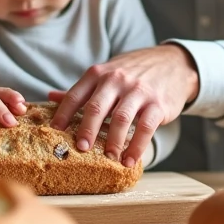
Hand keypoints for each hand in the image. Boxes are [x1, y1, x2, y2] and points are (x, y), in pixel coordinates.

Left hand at [50, 45, 199, 167]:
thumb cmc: (133, 72)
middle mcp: (116, 80)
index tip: (54, 131)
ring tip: (108, 159)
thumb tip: (50, 97)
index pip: (76, 95)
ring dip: (113, 142)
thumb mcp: (107, 73)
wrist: (173, 63)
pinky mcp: (158, 104)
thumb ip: (82, 89)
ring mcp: (138, 91)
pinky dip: (137, 146)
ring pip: (121, 118)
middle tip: (80, 149)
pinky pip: (145, 127)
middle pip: (96, 107)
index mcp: (99, 74)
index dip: (63, 113)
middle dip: (86, 130)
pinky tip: (130, 160)